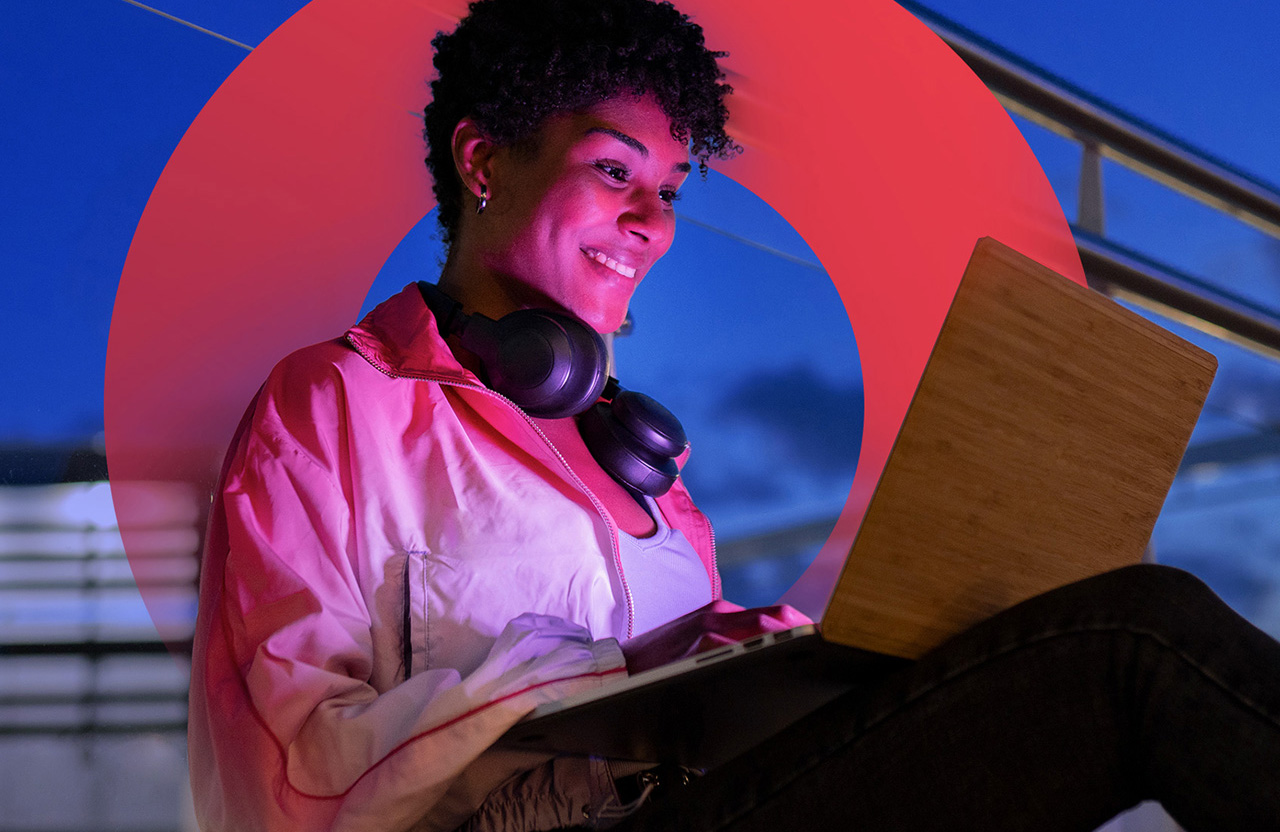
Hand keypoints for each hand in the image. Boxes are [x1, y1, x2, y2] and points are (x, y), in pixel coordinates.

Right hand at [620, 600, 812, 673]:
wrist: (618, 665)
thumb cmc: (662, 656)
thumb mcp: (697, 636)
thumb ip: (730, 639)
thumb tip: (770, 647)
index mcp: (720, 611)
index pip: (773, 614)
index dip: (803, 625)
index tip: (825, 637)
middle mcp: (717, 616)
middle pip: (773, 619)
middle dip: (803, 632)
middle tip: (828, 646)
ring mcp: (707, 633)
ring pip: (759, 634)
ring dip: (786, 645)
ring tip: (811, 655)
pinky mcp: (696, 651)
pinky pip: (735, 652)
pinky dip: (758, 657)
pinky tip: (774, 669)